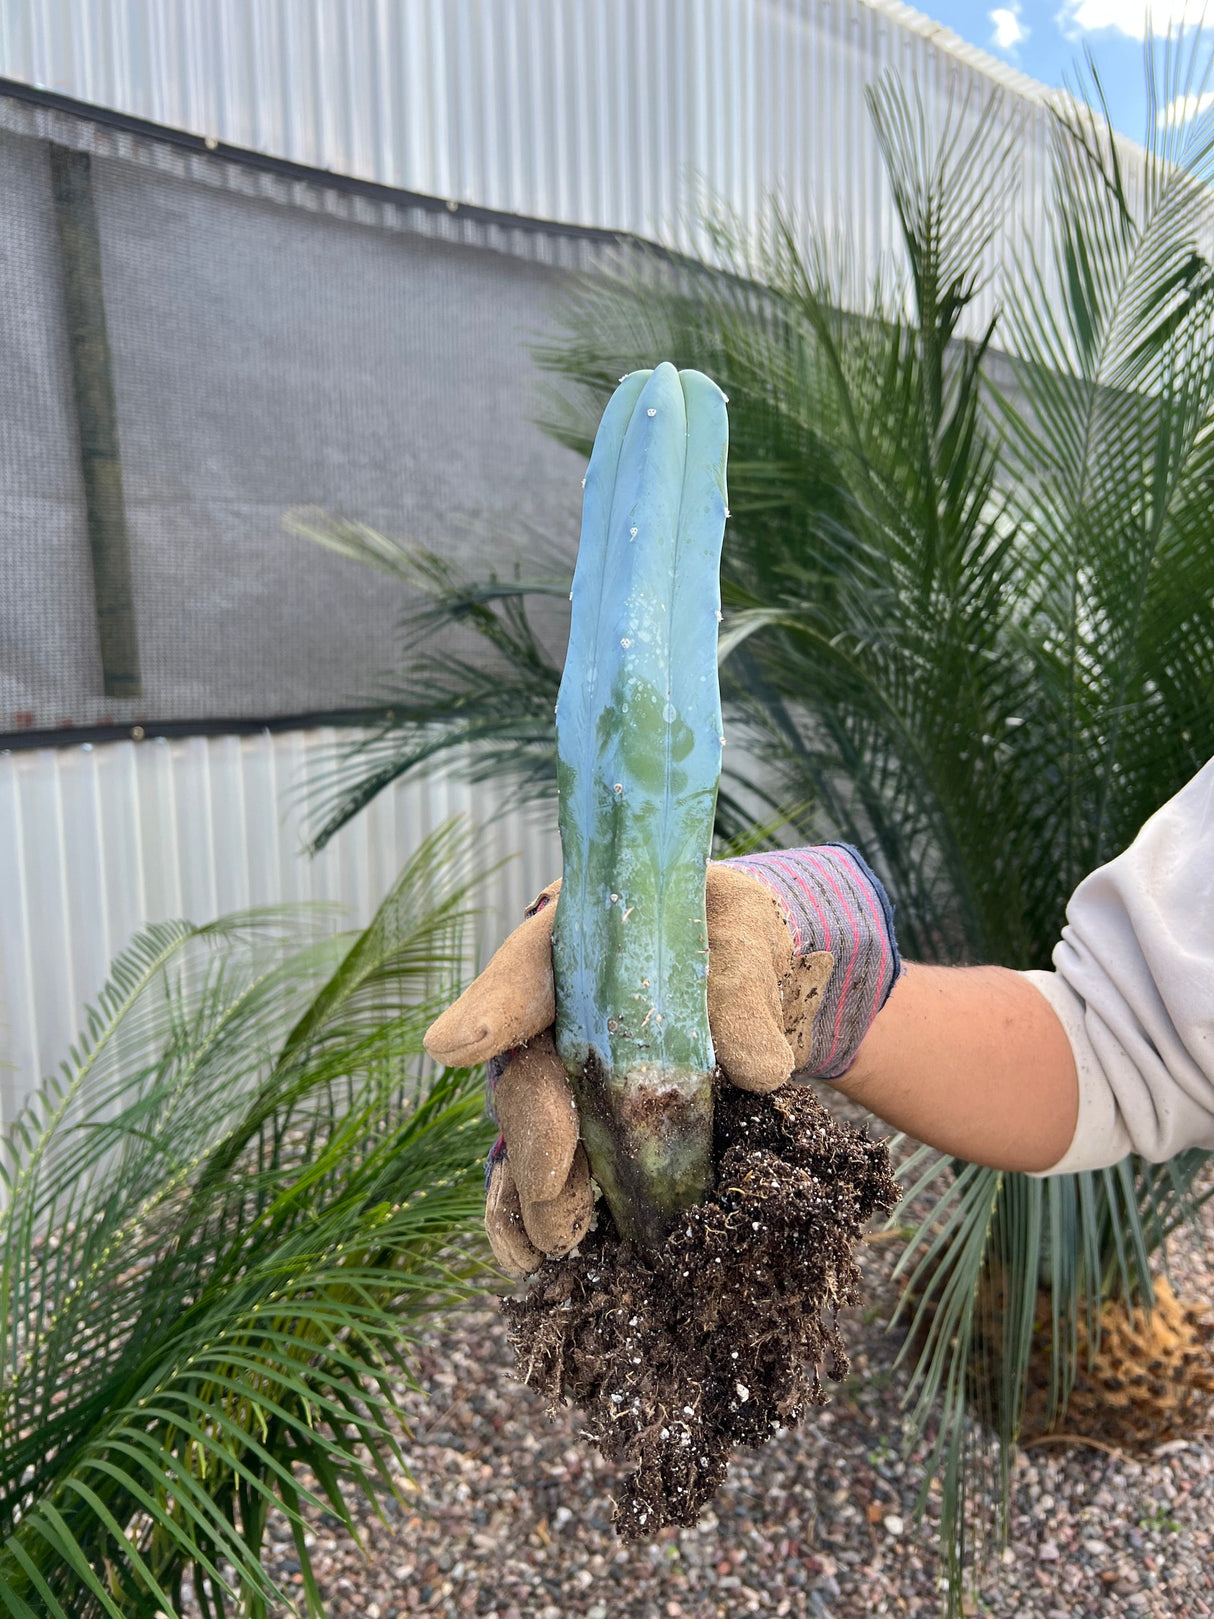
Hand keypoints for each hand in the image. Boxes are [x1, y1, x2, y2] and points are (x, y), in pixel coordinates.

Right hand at [425, 846, 899, 1274]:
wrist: (736, 971)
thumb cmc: (725, 935)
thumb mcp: (744, 934)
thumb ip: (743, 986)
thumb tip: (762, 1068)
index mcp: (574, 943)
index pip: (526, 972)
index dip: (495, 1010)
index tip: (461, 1046)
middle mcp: (548, 1014)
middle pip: (526, 1071)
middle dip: (536, 1127)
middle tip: (553, 1173)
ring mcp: (557, 1075)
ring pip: (528, 1135)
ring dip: (538, 1189)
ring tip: (557, 1239)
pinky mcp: (579, 1127)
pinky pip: (542, 1174)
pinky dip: (532, 1217)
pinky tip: (529, 1258)